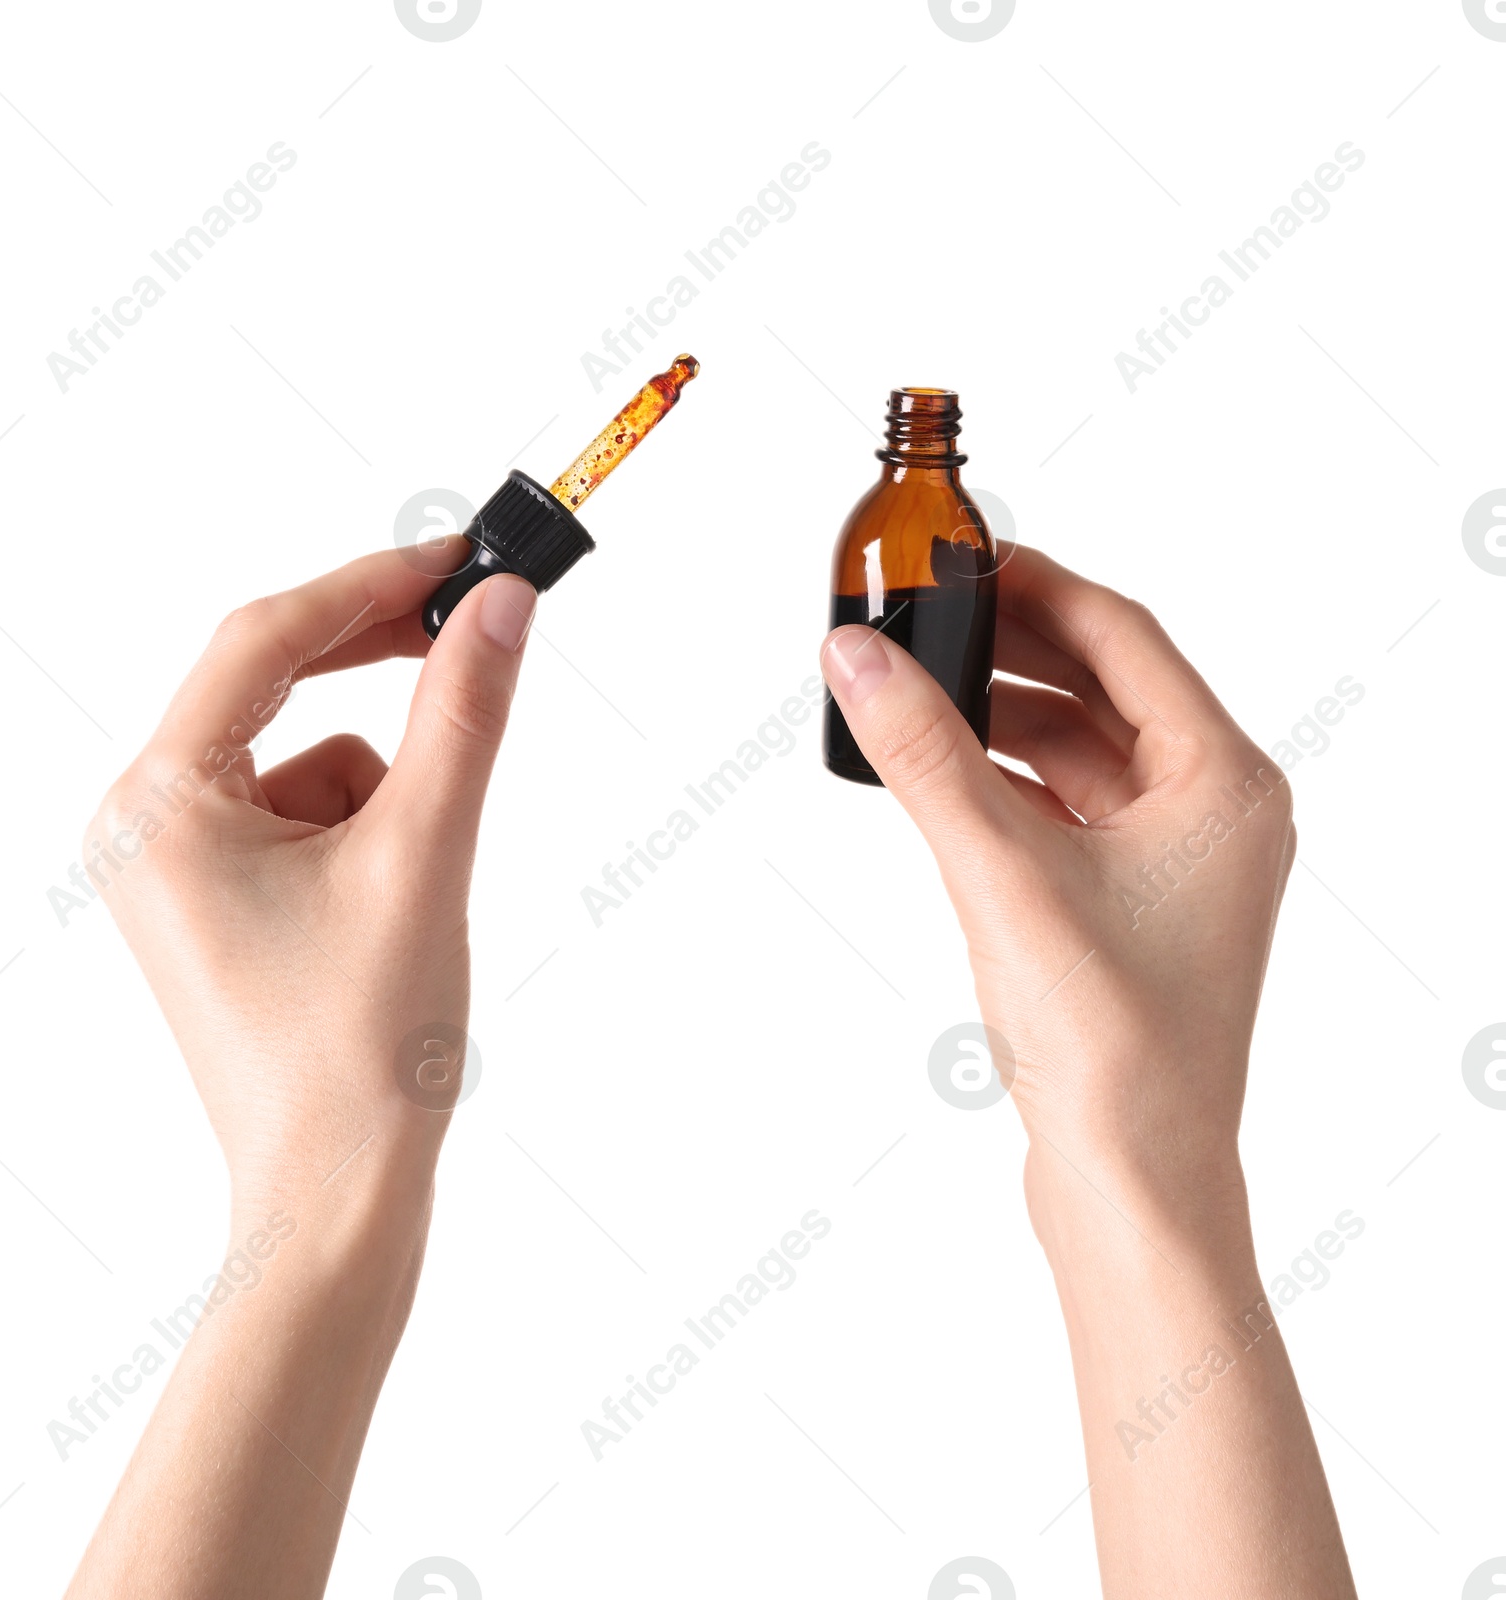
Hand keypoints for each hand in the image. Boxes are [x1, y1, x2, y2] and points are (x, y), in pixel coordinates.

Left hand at [67, 551, 536, 1599]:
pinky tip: (391, 916)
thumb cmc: (359, 1051)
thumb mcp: (425, 853)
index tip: (459, 558)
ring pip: (310, 760)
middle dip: (379, 670)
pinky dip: (372, 836)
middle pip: (274, 689)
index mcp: (160, 805)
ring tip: (412, 891)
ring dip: (386, 793)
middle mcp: (147, 825)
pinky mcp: (221, 899)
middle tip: (473, 633)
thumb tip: (500, 606)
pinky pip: (310, 817)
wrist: (338, 1196)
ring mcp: (178, 866)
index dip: (368, 585)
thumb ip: (464, 712)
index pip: (262, 642)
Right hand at [821, 547, 1356, 1599]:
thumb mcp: (1000, 873)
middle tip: (923, 618)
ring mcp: (1177, 862)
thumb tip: (857, 657)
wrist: (1131, 1183)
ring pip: (1079, 750)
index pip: (1125, 636)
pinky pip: (1065, 809)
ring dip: (1000, 718)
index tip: (959, 559)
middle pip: (1104, 686)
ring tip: (917, 695)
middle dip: (1010, 650)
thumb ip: (925, 756)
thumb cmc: (1108, 1045)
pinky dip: (1005, 783)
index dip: (1036, 587)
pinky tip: (944, 778)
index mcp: (1224, 782)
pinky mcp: (1132, 906)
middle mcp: (1215, 811)